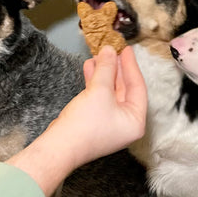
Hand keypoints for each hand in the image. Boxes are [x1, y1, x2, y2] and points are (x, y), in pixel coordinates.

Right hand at [6, 45, 146, 196]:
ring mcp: (110, 124)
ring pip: (110, 92)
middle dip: (115, 69)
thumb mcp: (100, 90)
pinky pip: (100, 98)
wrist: (59, 147)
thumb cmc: (85, 124)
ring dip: (103, 74)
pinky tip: (89, 68)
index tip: (126, 50)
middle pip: (124, 89)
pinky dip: (95, 83)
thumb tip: (110, 50)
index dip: (131, 66)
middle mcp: (126, 124)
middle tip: (111, 50)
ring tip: (97, 56)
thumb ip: (107, 68)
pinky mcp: (95, 122)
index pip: (138, 87)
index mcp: (135, 121)